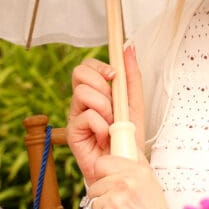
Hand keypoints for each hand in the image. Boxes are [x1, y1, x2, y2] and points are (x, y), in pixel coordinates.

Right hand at [68, 45, 144, 185]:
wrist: (127, 162)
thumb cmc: (128, 135)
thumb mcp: (135, 101)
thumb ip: (132, 75)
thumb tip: (128, 47)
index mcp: (95, 92)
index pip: (86, 66)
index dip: (99, 66)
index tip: (114, 75)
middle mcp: (82, 102)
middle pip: (79, 73)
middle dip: (102, 84)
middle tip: (112, 103)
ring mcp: (75, 116)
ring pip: (83, 93)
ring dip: (105, 108)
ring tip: (111, 123)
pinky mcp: (72, 132)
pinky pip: (87, 116)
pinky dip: (102, 126)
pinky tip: (104, 136)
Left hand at [85, 153, 169, 208]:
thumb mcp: (152, 188)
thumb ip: (134, 172)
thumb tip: (121, 154)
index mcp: (138, 173)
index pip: (102, 162)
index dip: (103, 175)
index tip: (110, 184)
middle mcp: (125, 184)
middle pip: (94, 186)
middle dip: (103, 199)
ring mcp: (114, 202)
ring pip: (92, 205)